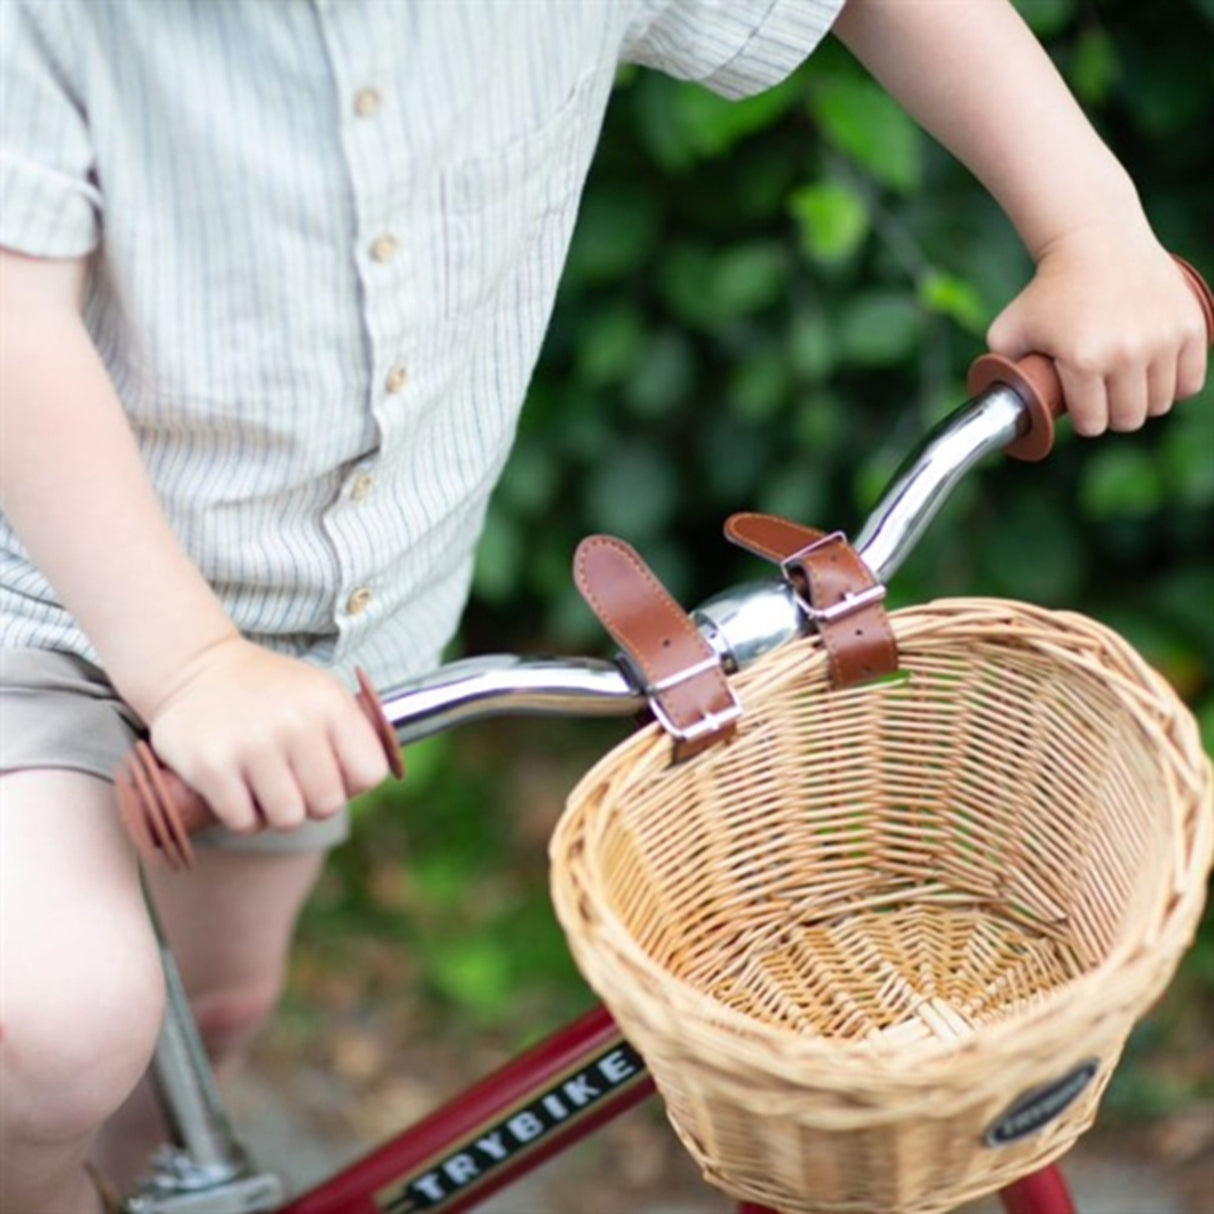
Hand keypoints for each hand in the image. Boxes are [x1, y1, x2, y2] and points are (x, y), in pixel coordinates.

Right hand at [145, 637, 390, 834]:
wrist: (197, 667)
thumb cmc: (272, 692)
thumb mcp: (322, 695)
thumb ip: (352, 735)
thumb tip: (364, 786)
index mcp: (331, 704)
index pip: (370, 774)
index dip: (352, 783)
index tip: (330, 771)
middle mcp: (296, 723)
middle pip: (328, 804)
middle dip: (312, 803)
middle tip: (291, 784)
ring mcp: (252, 745)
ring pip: (288, 819)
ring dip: (276, 815)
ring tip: (264, 789)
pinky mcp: (210, 765)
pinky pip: (244, 822)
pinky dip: (243, 819)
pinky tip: (237, 794)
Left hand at [987, 225, 1207, 436]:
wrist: (1096, 241)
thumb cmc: (1048, 290)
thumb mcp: (1008, 330)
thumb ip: (1002, 369)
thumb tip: (999, 403)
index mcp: (1083, 359)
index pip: (1092, 423)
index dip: (1085, 423)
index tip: (1082, 412)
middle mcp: (1127, 352)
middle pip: (1129, 419)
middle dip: (1113, 417)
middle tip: (1104, 401)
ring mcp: (1162, 339)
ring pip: (1160, 404)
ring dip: (1144, 403)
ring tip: (1128, 389)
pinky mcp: (1191, 326)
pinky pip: (1191, 382)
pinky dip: (1176, 388)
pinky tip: (1158, 380)